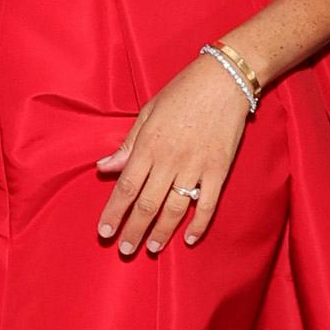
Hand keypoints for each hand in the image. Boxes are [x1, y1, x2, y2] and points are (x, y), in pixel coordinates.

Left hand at [94, 56, 252, 256]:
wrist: (225, 79)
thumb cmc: (182, 91)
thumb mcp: (148, 112)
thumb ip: (128, 144)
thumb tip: (104, 167)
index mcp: (148, 145)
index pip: (125, 187)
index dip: (113, 213)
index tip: (104, 232)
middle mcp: (169, 160)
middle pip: (146, 204)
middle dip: (133, 230)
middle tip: (125, 250)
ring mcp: (196, 166)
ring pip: (175, 208)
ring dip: (161, 232)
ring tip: (151, 247)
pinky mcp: (219, 169)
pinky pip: (208, 203)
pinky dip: (199, 224)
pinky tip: (188, 238)